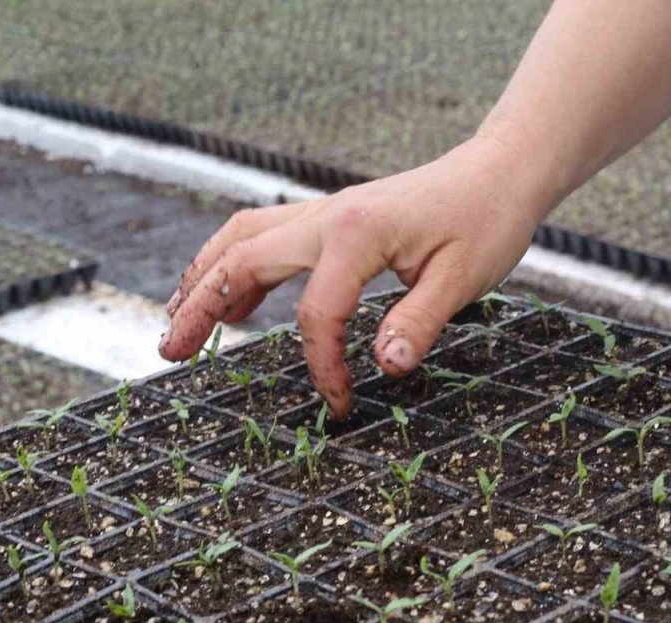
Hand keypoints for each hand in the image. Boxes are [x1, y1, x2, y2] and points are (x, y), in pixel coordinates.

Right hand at [159, 135, 548, 417]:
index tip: (340, 403)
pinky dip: (236, 264)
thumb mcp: (464, 279)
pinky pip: (266, 235)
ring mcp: (324, 211)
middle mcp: (326, 215)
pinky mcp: (332, 216)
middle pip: (241, 260)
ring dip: (205, 279)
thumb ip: (419, 322)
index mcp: (356, 233)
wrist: (498, 172)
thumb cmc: (487, 222)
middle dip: (201, 308)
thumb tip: (385, 368)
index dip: (323, 365)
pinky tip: (231, 299)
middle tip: (171, 354)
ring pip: (242, 238)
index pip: (318, 312)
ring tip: (177, 323)